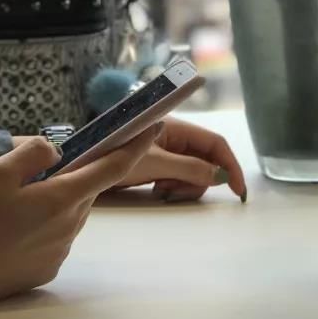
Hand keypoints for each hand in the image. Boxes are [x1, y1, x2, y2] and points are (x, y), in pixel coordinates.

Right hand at [0, 126, 160, 313]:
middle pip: (85, 190)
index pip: (113, 167)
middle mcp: (71, 225)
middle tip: (39, 172)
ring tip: (14, 204)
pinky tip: (12, 231)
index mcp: (62, 197)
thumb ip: (34, 154)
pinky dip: (43, 227)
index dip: (136, 145)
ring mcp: (61, 249)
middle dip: (74, 176)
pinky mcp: (49, 267)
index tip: (154, 126)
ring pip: (70, 213)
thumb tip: (59, 151)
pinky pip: (56, 237)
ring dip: (56, 202)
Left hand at [115, 118, 246, 202]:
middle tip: (177, 191)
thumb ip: (189, 169)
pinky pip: (176, 177)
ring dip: (184, 185)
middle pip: (205, 159)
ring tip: (161, 190)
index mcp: (176, 127)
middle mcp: (173, 136)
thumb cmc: (113, 156)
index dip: (231, 165)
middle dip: (199, 179)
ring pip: (191, 171)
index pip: (215, 143)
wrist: (80, 168)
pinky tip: (156, 190)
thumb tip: (220, 177)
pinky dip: (173, 186)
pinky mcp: (154, 163)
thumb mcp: (155, 164)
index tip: (237, 190)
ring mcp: (164, 151)